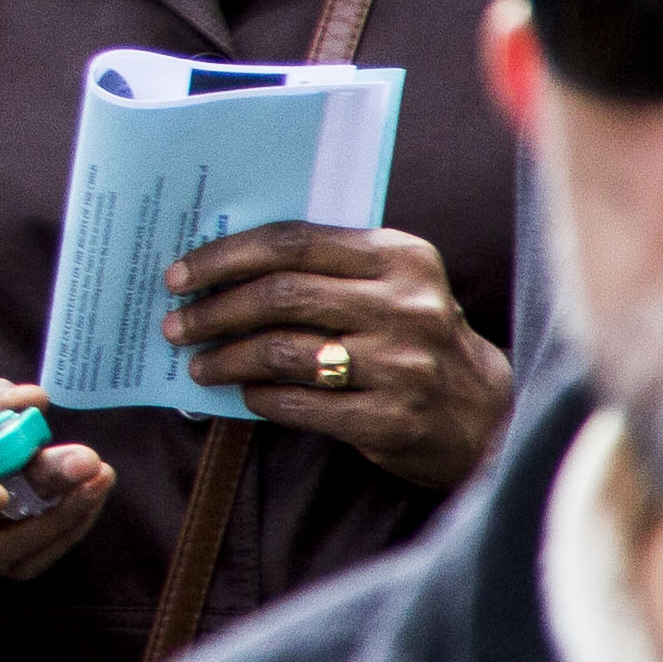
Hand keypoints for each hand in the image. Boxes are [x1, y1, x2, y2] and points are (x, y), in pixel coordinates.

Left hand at [161, 221, 512, 489]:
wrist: (486, 417)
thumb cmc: (414, 339)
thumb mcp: (391, 286)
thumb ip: (325, 268)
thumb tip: (218, 268)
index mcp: (400, 257)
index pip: (293, 243)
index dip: (225, 257)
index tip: (179, 275)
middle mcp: (405, 306)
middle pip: (282, 296)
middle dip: (216, 310)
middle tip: (176, 324)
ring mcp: (402, 365)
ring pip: (285, 352)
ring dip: (228, 358)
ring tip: (198, 364)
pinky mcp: (392, 419)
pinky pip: (301, 405)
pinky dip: (260, 398)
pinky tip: (244, 395)